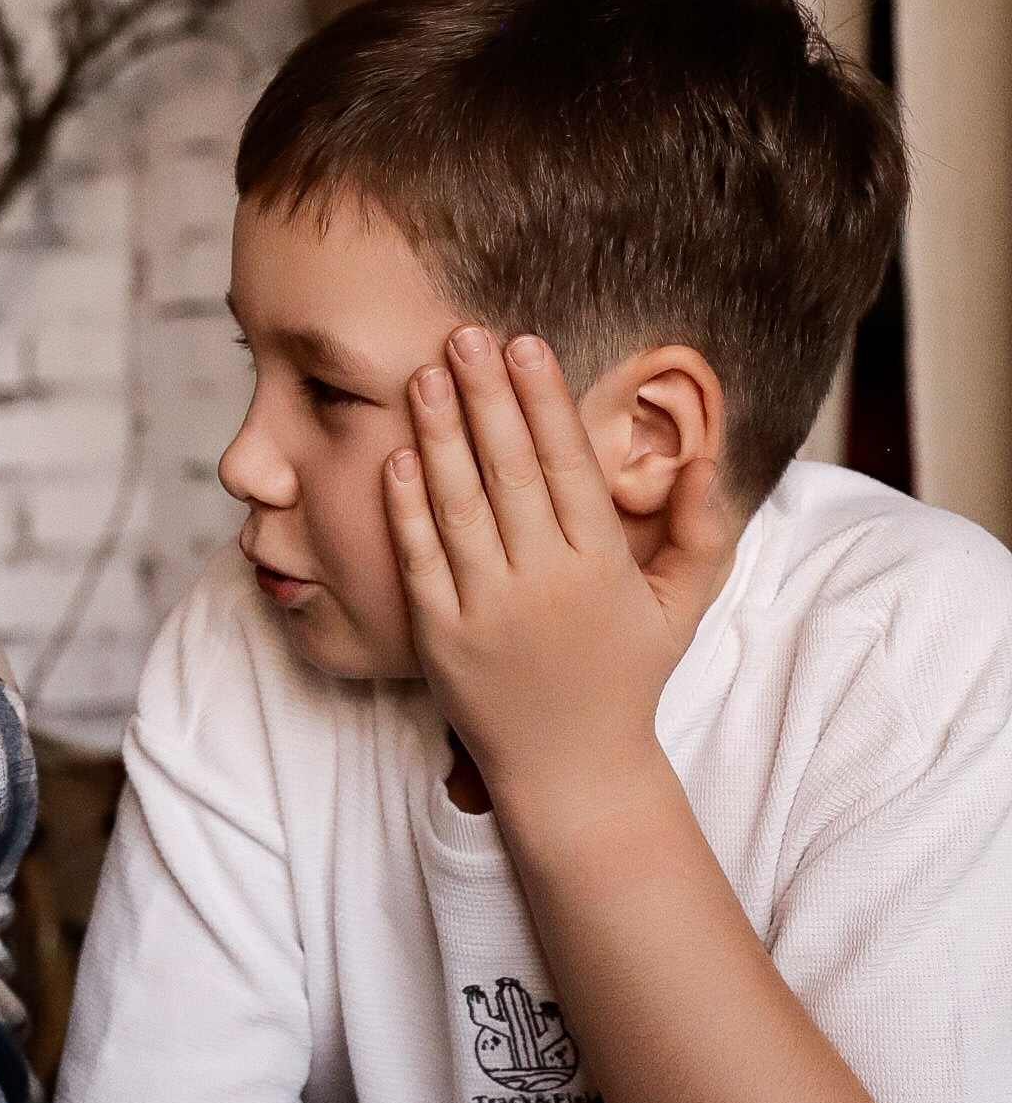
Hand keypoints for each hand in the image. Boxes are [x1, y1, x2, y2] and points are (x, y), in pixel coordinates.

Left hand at [382, 328, 735, 817]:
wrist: (573, 770)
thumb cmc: (626, 676)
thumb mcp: (680, 608)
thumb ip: (700, 532)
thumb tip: (704, 459)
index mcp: (602, 567)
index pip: (568, 466)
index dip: (544, 401)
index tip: (525, 343)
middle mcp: (544, 584)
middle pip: (510, 472)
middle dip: (486, 396)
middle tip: (463, 333)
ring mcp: (487, 611)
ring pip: (458, 507)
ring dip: (439, 436)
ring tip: (423, 375)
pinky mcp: (441, 639)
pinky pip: (421, 561)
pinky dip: (406, 509)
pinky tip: (398, 456)